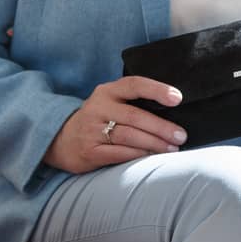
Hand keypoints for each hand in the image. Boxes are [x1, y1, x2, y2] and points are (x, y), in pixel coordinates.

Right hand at [43, 76, 186, 173]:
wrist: (60, 140)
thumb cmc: (97, 120)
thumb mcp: (110, 102)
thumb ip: (133, 102)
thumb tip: (173, 110)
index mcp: (107, 91)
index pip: (134, 84)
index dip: (157, 90)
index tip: (177, 98)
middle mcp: (98, 108)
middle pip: (135, 116)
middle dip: (161, 127)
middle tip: (181, 135)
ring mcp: (92, 130)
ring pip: (129, 136)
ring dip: (154, 143)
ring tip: (172, 148)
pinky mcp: (90, 151)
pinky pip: (119, 153)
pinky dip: (139, 155)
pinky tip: (152, 157)